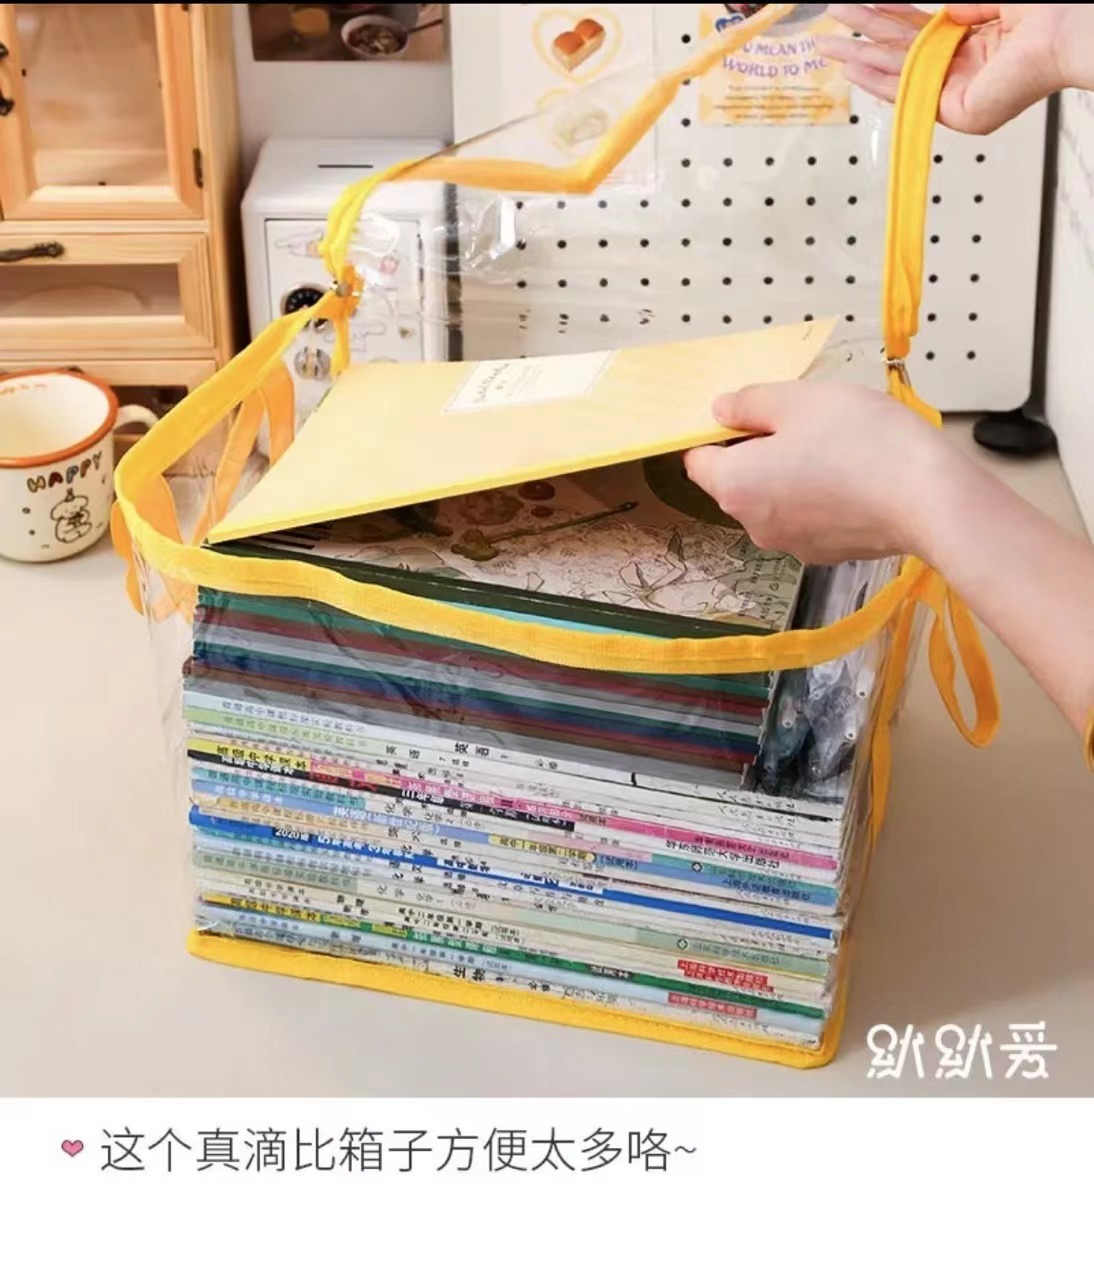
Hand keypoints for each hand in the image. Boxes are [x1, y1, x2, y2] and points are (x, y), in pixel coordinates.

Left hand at [683, 381, 960, 564]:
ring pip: (774, 498)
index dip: (716, 433)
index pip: (698, 460)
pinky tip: (852, 473)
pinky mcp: (824, 552)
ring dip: (792, 472)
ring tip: (835, 445)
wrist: (928, 499)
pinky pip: (807, 516)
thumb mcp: (799, 400)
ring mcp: (789, 543)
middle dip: (760, 450)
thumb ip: (750, 403)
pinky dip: (819, 496)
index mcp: (735, 486)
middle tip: (802, 421)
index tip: (746, 414)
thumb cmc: (863, 443)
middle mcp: (753, 524)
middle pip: (738, 480)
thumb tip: (720, 410)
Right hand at [815, 5, 1092, 134]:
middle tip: (826, 33)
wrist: (1066, 27)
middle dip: (861, 40)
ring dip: (860, 61)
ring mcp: (959, 92)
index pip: (917, 31)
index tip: (854, 10)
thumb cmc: (1049, 9)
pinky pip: (911, 95)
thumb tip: (936, 13)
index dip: (884, 17)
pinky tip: (855, 72)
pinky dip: (879, 83)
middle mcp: (964, 68)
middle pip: (899, 53)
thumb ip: (958, 4)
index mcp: (974, 39)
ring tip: (828, 49)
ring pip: (898, 74)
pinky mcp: (959, 112)